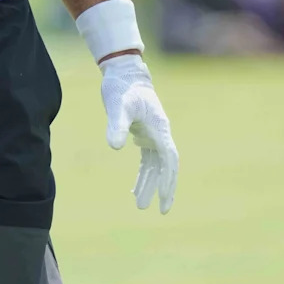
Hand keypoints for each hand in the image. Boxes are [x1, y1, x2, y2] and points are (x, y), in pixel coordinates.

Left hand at [100, 55, 178, 213]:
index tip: (164, 198)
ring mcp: (154, 134)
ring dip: (150, 183)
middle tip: (158, 210)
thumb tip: (115, 147)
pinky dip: (143, 173)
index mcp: (159, 128)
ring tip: (140, 204)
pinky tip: (136, 187)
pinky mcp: (144, 133)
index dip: (168, 180)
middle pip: (166, 167)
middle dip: (163, 189)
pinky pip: (147, 159)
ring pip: (155, 165)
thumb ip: (116, 126)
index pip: (169, 160)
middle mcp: (160, 133)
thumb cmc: (121, 87)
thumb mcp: (117, 106)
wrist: (123, 72)